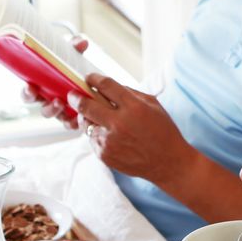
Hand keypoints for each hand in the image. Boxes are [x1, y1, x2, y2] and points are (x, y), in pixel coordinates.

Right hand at [21, 36, 89, 129]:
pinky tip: (81, 118)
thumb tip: (82, 42)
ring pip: (59, 118)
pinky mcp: (73, 117)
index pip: (28, 94)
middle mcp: (49, 101)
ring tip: (74, 108)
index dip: (27, 93)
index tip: (30, 87)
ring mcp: (61, 111)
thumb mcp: (70, 56)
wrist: (88, 79)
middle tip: (57, 101)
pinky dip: (76, 122)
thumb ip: (73, 48)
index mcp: (42, 87)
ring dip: (66, 115)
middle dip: (49, 108)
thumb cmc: (70, 67)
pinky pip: (71, 124)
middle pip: (43, 110)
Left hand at [68, 73, 196, 187]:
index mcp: (133, 108)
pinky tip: (109, 135)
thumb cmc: (163, 131)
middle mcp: (119, 124)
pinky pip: (92, 139)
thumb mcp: (153, 105)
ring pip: (86, 124)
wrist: (168, 163)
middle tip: (73, 95)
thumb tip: (107, 87)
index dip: (94, 79)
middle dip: (76, 97)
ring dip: (87, 118)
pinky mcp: (104, 155)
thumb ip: (130, 93)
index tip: (89, 78)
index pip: (106, 86)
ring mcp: (109, 141)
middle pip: (86, 105)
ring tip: (95, 117)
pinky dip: (97, 134)